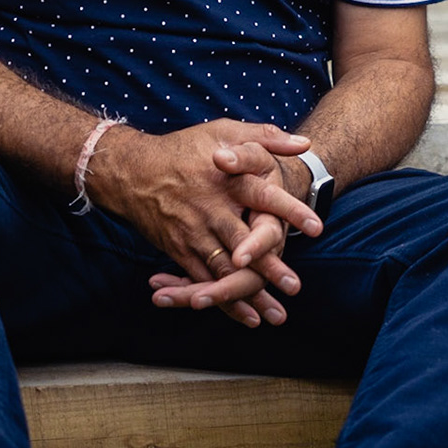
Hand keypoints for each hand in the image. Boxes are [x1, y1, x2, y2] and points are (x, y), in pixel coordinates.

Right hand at [92, 120, 321, 326]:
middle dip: (269, 266)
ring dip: (249, 293)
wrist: (131, 170)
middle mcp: (211, 209)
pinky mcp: (179, 250)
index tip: (316, 228)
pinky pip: (202, 280)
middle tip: (294, 286)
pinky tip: (247, 316)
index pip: (263, 196)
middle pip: (243, 242)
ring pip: (224, 269)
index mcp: (228, 181)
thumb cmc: (184, 149)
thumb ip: (266, 137)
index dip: (290, 211)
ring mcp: (193, 232)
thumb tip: (305, 144)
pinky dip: (223, 300)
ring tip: (275, 313)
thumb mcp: (224, 131)